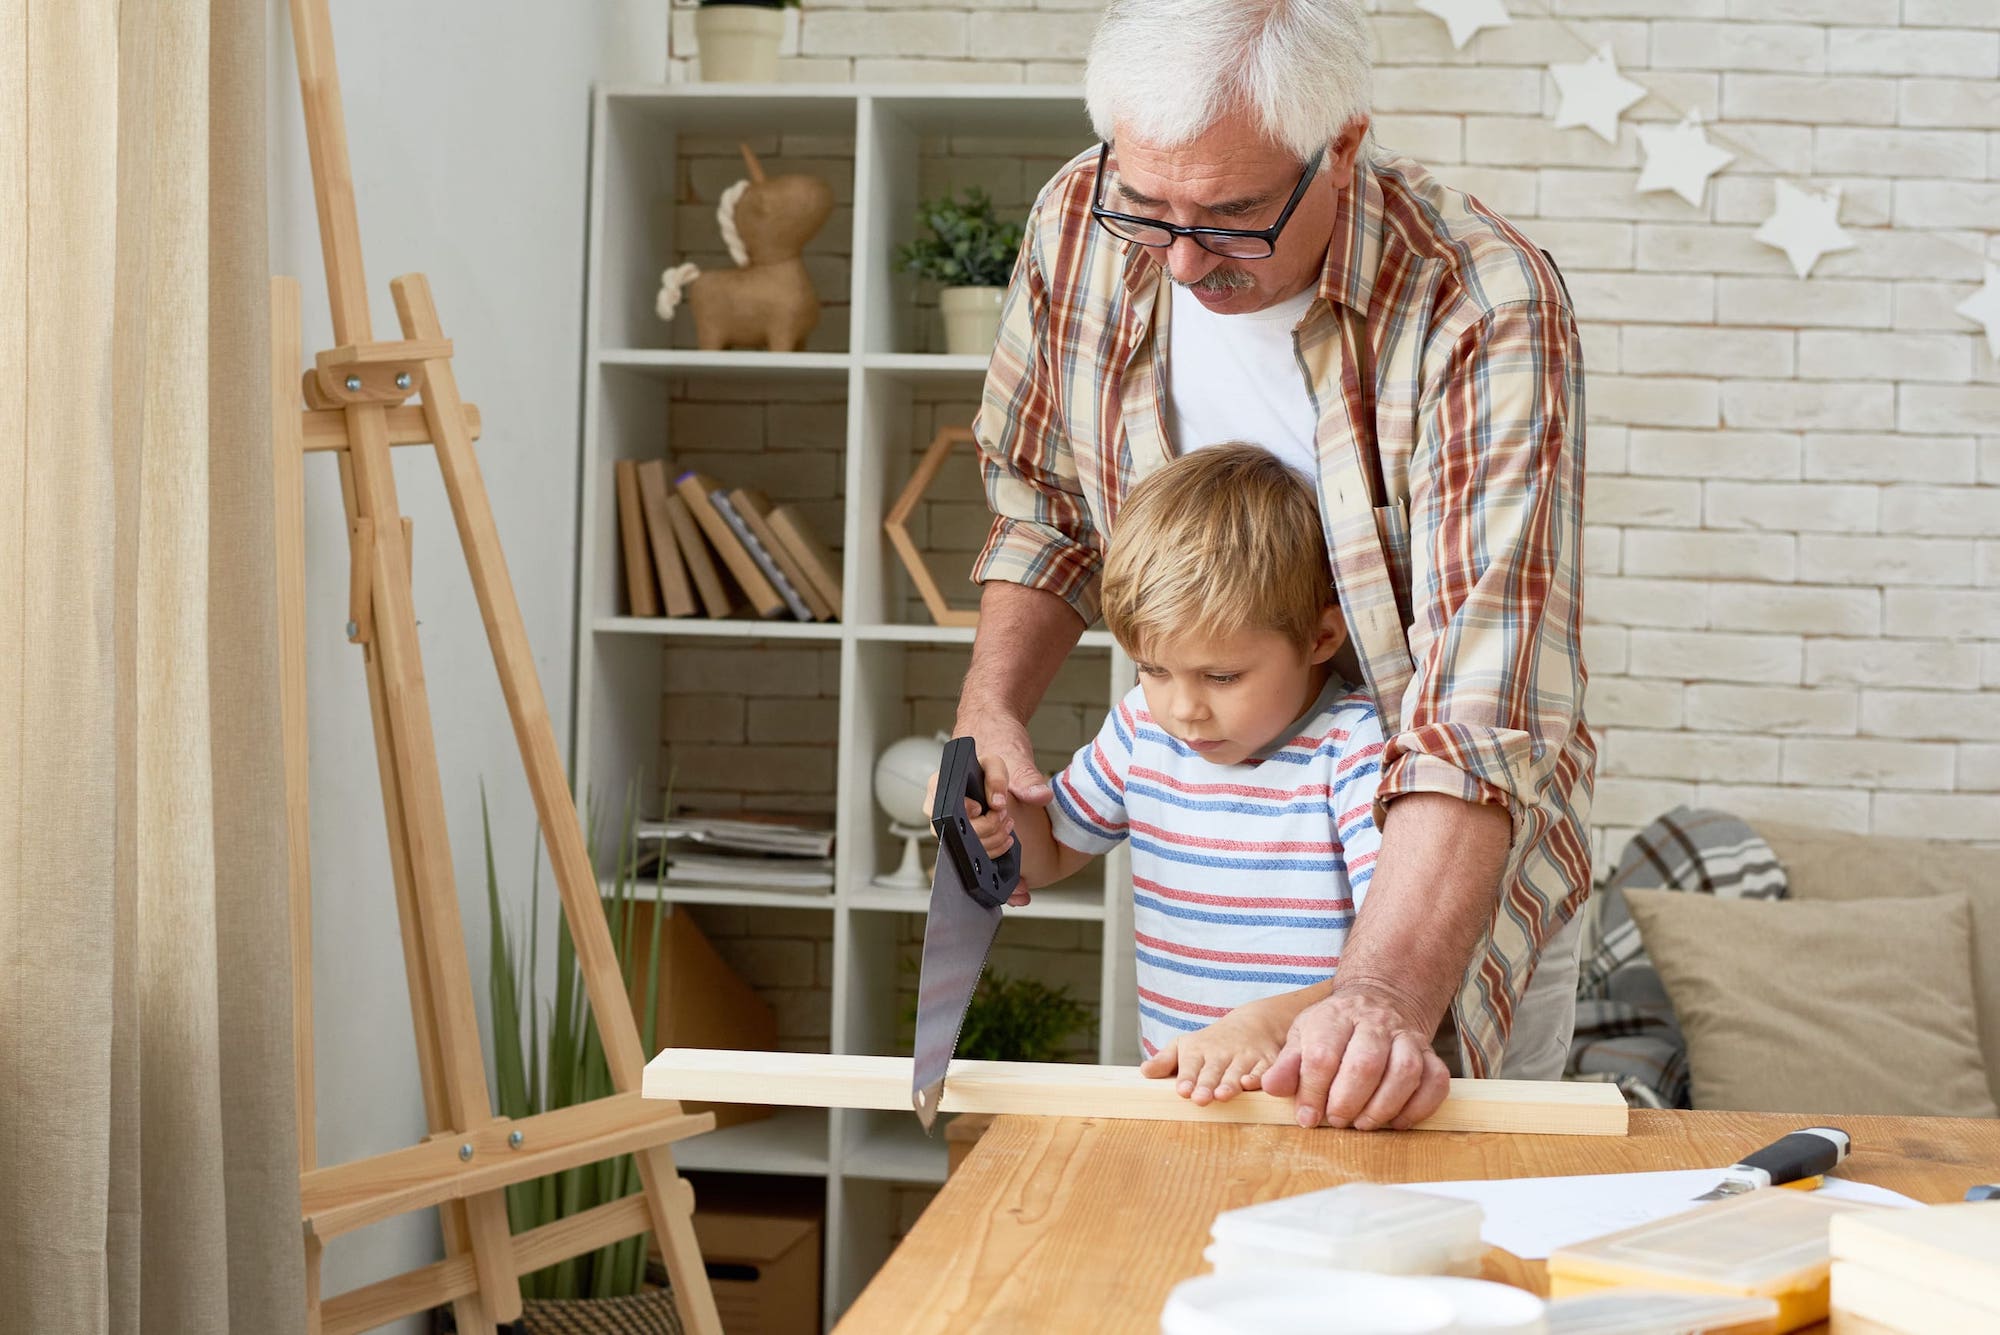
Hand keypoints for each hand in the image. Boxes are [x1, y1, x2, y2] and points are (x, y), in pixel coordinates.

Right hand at [925, 710, 1053, 905]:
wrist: (998, 734)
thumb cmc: (999, 740)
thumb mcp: (1013, 753)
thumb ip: (1026, 776)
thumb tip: (1038, 796)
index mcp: (945, 782)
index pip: (947, 807)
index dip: (972, 814)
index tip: (995, 808)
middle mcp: (943, 802)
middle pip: (955, 833)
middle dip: (985, 832)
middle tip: (1006, 822)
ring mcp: (955, 817)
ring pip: (964, 846)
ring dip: (989, 846)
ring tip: (1008, 834)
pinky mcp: (970, 828)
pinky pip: (974, 850)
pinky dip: (993, 856)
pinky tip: (1010, 858)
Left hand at [1138, 998, 1292, 1105]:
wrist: (1253, 1023)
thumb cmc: (1212, 1043)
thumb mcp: (1185, 1045)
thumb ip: (1165, 1061)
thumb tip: (1144, 1072)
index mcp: (1199, 1051)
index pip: (1190, 1065)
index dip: (1187, 1078)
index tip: (1183, 1090)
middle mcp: (1221, 1053)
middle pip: (1213, 1071)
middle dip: (1206, 1085)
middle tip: (1200, 1099)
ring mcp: (1244, 1057)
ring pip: (1237, 1072)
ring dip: (1230, 1084)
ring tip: (1222, 1095)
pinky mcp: (1266, 1061)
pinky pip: (1263, 1070)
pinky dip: (1259, 1077)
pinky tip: (1251, 1084)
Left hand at [1260, 986, 1450, 1131]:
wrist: (1378, 1001)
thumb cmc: (1333, 1030)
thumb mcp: (1302, 1037)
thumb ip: (1286, 1065)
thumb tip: (1271, 1089)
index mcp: (1335, 1017)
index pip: (1323, 1054)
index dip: (1312, 1091)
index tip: (1307, 1118)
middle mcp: (1374, 1024)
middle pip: (1365, 1063)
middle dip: (1347, 1101)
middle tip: (1336, 1121)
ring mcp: (1406, 1037)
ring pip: (1404, 1071)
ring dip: (1383, 1106)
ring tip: (1363, 1124)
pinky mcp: (1430, 1055)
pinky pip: (1436, 1081)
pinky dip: (1419, 1107)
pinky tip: (1397, 1121)